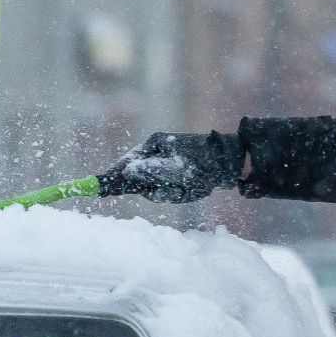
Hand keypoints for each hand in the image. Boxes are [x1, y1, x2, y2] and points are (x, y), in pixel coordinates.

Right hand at [100, 131, 243, 202]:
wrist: (234, 161)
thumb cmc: (205, 164)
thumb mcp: (177, 170)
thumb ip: (151, 172)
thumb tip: (127, 173)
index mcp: (155, 144)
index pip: (128, 162)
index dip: (115, 177)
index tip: (101, 189)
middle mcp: (159, 150)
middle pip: (143, 178)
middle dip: (158, 189)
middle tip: (177, 190)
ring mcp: (169, 160)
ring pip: (159, 186)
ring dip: (173, 192)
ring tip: (191, 187)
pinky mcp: (180, 170)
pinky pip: (173, 188)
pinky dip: (182, 192)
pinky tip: (196, 187)